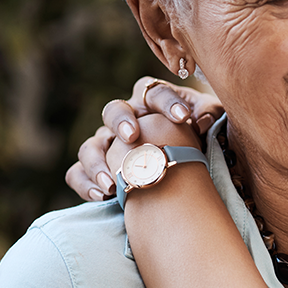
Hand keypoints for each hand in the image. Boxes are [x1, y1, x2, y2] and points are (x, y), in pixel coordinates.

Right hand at [65, 77, 223, 201]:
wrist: (183, 166)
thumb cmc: (196, 136)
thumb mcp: (207, 121)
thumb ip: (209, 114)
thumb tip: (203, 120)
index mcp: (151, 101)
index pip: (154, 92)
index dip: (167, 102)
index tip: (183, 117)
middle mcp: (125, 119)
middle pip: (113, 110)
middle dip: (121, 121)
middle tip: (131, 136)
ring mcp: (107, 143)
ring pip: (91, 145)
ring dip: (98, 162)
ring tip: (113, 182)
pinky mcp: (97, 168)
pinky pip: (78, 173)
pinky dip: (85, 183)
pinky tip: (102, 195)